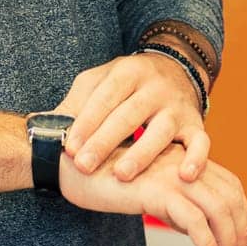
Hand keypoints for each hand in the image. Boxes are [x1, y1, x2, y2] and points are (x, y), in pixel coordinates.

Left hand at [56, 53, 209, 186]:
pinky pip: (201, 142)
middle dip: (105, 141)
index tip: (69, 147)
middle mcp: (155, 87)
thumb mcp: (99, 82)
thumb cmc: (125, 85)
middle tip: (83, 165)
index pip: (105, 97)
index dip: (86, 122)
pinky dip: (197, 158)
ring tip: (121, 174)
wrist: (174, 69)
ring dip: (142, 153)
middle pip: (129, 115)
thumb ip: (76, 102)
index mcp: (128, 72)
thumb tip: (45, 127)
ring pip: (162, 130)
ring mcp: (177, 106)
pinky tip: (184, 176)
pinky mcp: (196, 124)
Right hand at [57, 139, 246, 245]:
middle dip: (240, 229)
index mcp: (181, 158)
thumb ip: (169, 203)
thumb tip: (191, 229)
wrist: (70, 164)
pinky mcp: (158, 191)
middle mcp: (182, 163)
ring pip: (219, 209)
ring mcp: (172, 175)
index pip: (228, 183)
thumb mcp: (144, 189)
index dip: (243, 211)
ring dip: (229, 241)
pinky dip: (208, 245)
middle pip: (229, 196)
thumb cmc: (101, 177)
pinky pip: (194, 222)